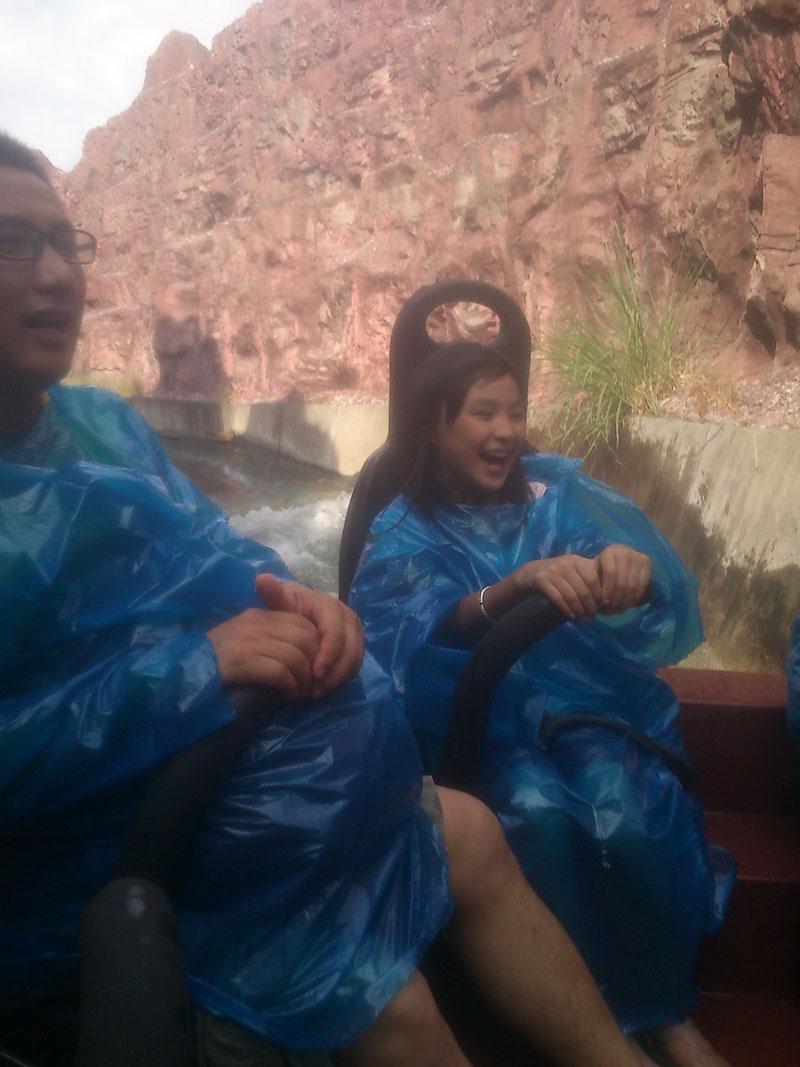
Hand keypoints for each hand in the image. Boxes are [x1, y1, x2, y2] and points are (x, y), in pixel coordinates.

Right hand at [207, 609, 319, 698]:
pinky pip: (281, 672)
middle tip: (313, 682)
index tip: (315, 665)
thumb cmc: (216, 659)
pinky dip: (290, 686)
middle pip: (305, 637)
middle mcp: (256, 622)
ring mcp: (249, 640)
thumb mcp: (244, 637)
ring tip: (301, 692)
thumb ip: (269, 635)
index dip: (317, 645)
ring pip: (296, 656)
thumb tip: (303, 651)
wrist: (184, 669)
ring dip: (304, 679)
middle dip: (315, 663)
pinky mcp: (243, 661)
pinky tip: (289, 695)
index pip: (302, 622)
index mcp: (259, 614)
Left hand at [255, 573, 364, 696]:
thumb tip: (262, 578)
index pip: (335, 632)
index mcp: (330, 605)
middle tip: (315, 691)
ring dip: (339, 679)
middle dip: (335, 672)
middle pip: (350, 648)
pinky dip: (342, 678)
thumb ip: (273, 593)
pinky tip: (324, 689)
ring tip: (317, 693)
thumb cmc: (288, 608)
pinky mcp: (356, 644)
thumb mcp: (279, 601)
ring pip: (355, 659)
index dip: (328, 655)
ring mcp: (355, 632)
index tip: (315, 674)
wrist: (298, 611)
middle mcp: (347, 617)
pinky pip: (355, 664)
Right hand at [513, 554, 603, 619]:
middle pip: (583, 590)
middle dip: (590, 606)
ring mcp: (553, 571)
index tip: (601, 607)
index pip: (593, 580)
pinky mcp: (541, 580)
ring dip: (579, 611)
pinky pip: (558, 598)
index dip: (599, 595)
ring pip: (571, 596)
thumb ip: (590, 578)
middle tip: (592, 616)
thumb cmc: (560, 575)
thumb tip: (608, 600)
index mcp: (578, 560)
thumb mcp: (575, 571)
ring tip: (583, 618)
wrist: (532, 573)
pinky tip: (571, 616)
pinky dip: (566, 609)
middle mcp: (566, 563)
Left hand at [595, 544, 650, 612]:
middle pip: (622, 581)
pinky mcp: (646, 562)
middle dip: (616, 598)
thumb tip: (602, 603)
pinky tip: (630, 603)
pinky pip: (642, 584)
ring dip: (626, 600)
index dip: (607, 590)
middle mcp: (624, 551)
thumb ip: (596, 583)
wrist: (621, 560)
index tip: (604, 602)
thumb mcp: (596, 572)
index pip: (610, 573)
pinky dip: (636, 597)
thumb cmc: (604, 569)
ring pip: (632, 584)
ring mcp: (637, 556)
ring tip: (620, 609)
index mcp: (610, 552)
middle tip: (612, 610)